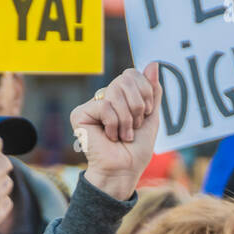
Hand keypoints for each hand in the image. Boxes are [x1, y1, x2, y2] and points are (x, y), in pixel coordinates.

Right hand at [73, 64, 162, 200]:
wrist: (124, 170)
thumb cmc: (136, 150)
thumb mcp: (151, 117)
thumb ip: (152, 91)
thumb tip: (153, 63)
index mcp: (121, 97)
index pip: (132, 74)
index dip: (145, 91)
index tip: (147, 113)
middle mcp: (105, 98)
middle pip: (124, 79)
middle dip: (137, 105)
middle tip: (135, 126)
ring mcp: (92, 105)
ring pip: (115, 93)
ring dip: (127, 119)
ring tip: (124, 135)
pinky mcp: (80, 114)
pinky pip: (105, 106)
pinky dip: (114, 124)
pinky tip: (110, 137)